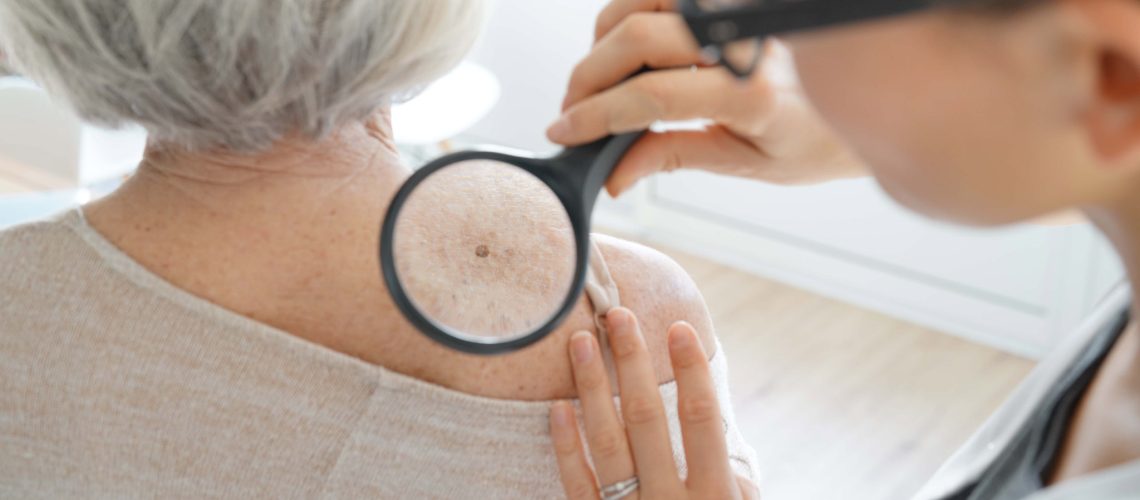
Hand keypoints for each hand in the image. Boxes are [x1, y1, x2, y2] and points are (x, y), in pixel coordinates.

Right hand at [547, 0, 864, 195]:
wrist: (870, 97)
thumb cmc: (818, 137)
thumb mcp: (748, 164)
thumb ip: (675, 158)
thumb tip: (613, 175)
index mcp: (751, 92)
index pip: (649, 96)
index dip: (594, 115)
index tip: (563, 130)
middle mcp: (744, 38)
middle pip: (635, 39)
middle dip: (588, 77)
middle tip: (571, 110)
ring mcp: (739, 10)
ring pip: (642, 2)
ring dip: (606, 40)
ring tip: (600, 82)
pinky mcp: (733, 0)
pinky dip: (634, 14)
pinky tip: (631, 50)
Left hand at [549, 308, 759, 498]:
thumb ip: (732, 482)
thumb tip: (716, 440)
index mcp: (714, 496)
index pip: (701, 419)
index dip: (691, 370)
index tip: (679, 328)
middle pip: (645, 418)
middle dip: (632, 361)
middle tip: (618, 315)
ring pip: (606, 442)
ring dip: (592, 387)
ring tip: (581, 342)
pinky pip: (578, 486)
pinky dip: (567, 446)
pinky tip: (559, 408)